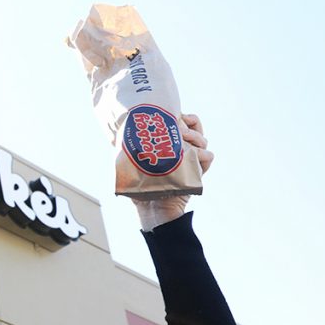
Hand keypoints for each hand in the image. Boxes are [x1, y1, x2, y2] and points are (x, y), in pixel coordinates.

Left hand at [133, 113, 213, 230]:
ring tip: (183, 139)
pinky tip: (193, 154)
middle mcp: (183, 150)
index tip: (172, 115)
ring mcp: (192, 160)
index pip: (181, 122)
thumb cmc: (140, 187)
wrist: (152, 209)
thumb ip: (128, 150)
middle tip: (178, 126)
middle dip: (190, 122)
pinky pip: (208, 156)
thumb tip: (115, 133)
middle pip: (195, 127)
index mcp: (169, 145)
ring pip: (203, 139)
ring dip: (195, 136)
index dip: (180, 116)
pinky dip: (203, 154)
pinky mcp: (199, 171)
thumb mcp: (131, 165)